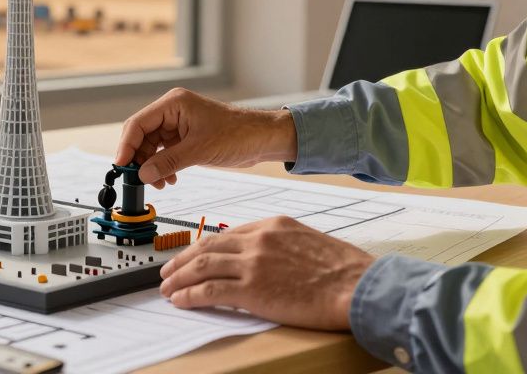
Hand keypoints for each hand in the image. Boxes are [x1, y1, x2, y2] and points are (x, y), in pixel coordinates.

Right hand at [115, 88, 296, 187]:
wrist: (262, 139)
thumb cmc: (238, 134)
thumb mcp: (199, 150)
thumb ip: (168, 162)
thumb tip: (143, 174)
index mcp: (173, 104)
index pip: (138, 123)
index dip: (126, 145)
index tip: (121, 165)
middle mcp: (172, 112)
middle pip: (141, 136)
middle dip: (139, 159)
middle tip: (140, 179)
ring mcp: (178, 125)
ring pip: (151, 147)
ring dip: (152, 166)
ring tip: (160, 183)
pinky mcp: (185, 137)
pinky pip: (164, 153)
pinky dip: (163, 166)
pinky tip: (169, 179)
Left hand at [158, 216, 374, 329]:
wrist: (359, 286)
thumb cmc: (346, 271)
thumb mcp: (310, 242)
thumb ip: (283, 245)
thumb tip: (268, 258)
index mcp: (272, 225)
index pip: (226, 234)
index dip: (203, 246)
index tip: (192, 256)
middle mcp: (258, 240)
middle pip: (206, 246)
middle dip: (182, 260)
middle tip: (168, 271)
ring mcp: (253, 263)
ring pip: (201, 266)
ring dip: (179, 278)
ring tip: (167, 288)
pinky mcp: (252, 289)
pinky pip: (209, 291)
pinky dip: (190, 295)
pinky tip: (181, 301)